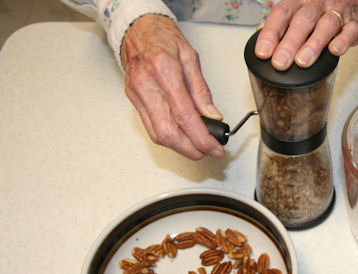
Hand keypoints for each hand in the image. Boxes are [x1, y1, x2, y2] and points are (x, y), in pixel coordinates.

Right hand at [120, 14, 224, 159]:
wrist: (137, 29)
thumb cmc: (163, 38)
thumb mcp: (190, 57)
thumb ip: (202, 90)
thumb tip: (213, 116)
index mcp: (164, 71)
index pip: (184, 116)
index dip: (201, 138)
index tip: (215, 147)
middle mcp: (147, 85)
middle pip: (168, 132)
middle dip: (191, 149)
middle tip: (209, 151)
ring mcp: (137, 95)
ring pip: (158, 135)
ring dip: (181, 148)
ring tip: (199, 147)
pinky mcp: (134, 101)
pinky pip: (151, 128)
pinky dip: (169, 138)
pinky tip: (183, 138)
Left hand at [255, 0, 357, 70]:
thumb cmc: (323, 8)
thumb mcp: (299, 9)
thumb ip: (281, 22)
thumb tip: (259, 35)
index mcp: (299, 1)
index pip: (281, 13)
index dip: (271, 33)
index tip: (263, 52)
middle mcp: (317, 4)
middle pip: (302, 20)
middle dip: (289, 43)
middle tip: (280, 63)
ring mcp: (337, 12)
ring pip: (325, 25)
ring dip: (313, 44)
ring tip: (302, 61)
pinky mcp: (355, 22)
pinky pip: (350, 30)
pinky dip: (343, 40)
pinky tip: (335, 50)